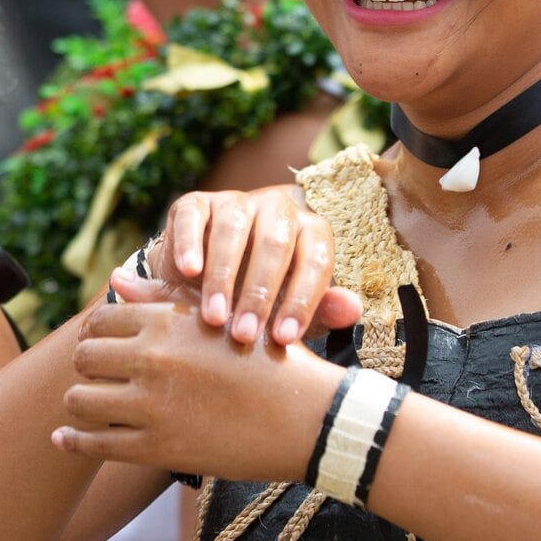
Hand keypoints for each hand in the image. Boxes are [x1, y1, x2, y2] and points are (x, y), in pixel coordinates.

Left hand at [52, 277, 343, 481]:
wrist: (308, 417)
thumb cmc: (268, 358)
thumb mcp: (218, 314)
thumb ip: (161, 294)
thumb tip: (112, 279)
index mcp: (165, 320)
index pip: (99, 321)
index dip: (99, 334)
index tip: (108, 346)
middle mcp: (152, 358)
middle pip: (83, 357)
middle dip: (90, 366)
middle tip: (102, 376)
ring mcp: (151, 406)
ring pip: (80, 400)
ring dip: (82, 402)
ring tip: (94, 406)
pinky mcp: (156, 448)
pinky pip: (94, 444)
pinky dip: (73, 442)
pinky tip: (64, 440)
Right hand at [145, 187, 361, 346]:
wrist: (206, 283)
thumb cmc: (261, 298)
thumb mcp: (291, 308)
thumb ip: (322, 310)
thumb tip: (352, 309)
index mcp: (310, 231)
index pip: (316, 259)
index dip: (302, 300)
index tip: (284, 339)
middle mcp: (277, 208)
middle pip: (275, 243)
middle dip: (259, 294)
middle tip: (244, 334)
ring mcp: (235, 202)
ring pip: (233, 229)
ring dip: (223, 276)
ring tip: (214, 317)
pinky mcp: (196, 203)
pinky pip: (194, 217)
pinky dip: (190, 243)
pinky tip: (188, 272)